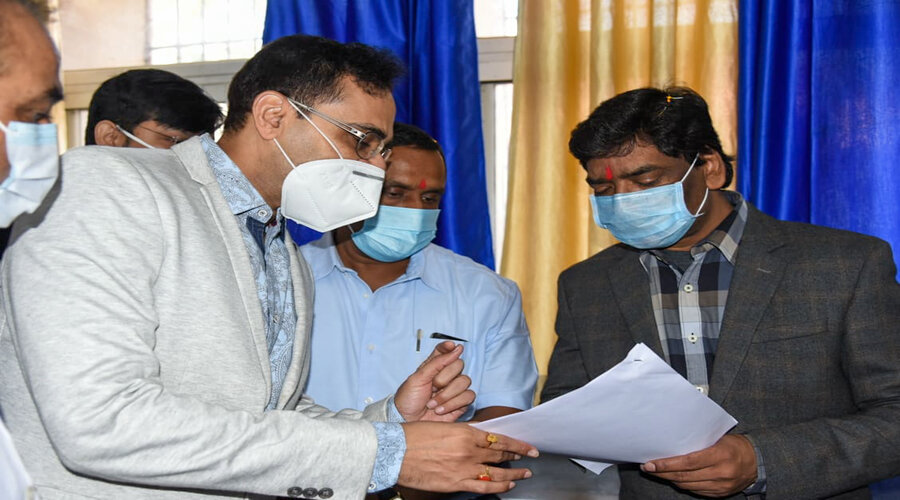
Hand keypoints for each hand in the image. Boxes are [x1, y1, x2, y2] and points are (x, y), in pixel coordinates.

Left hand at [395, 341, 474, 421]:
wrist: (409, 421)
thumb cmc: (408, 400)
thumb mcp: (418, 377)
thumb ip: (437, 362)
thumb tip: (454, 348)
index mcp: (434, 366)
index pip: (445, 350)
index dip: (449, 347)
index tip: (450, 347)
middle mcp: (446, 376)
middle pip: (458, 365)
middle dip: (444, 378)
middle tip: (432, 387)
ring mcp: (454, 389)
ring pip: (464, 381)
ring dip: (446, 394)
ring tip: (433, 403)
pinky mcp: (461, 403)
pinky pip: (468, 397)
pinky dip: (453, 404)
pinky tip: (441, 410)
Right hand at [398, 422, 537, 493]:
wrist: (394, 452)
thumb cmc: (414, 436)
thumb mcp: (444, 427)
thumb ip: (464, 433)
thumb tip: (481, 436)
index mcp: (466, 433)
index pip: (500, 439)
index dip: (518, 445)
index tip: (529, 447)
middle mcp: (469, 451)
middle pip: (500, 454)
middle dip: (518, 457)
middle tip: (530, 458)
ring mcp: (463, 469)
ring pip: (497, 473)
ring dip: (514, 474)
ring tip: (525, 474)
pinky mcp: (455, 483)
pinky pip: (484, 487)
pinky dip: (499, 486)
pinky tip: (508, 485)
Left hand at [640, 434, 757, 497]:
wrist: (757, 461)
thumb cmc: (735, 445)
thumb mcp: (718, 438)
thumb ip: (698, 442)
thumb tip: (673, 443)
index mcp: (720, 455)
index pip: (688, 462)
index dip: (667, 464)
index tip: (652, 463)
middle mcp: (720, 473)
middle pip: (685, 476)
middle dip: (663, 472)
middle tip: (648, 467)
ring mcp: (720, 486)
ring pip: (688, 485)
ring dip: (670, 479)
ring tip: (657, 472)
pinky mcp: (719, 494)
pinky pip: (696, 491)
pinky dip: (683, 484)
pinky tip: (674, 478)